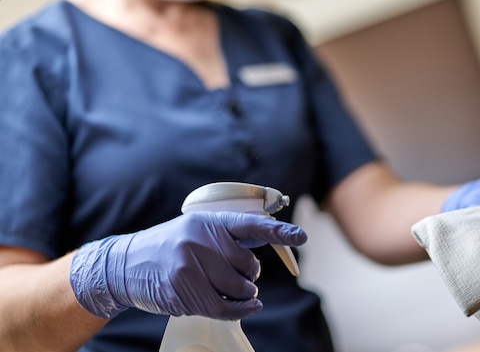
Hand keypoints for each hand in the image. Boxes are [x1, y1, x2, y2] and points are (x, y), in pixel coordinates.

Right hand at [69, 211, 306, 319]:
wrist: (125, 264)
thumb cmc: (170, 247)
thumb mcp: (197, 230)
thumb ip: (229, 235)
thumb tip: (268, 236)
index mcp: (208, 221)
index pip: (251, 225)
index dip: (279, 231)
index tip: (301, 236)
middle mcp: (199, 239)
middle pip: (248, 265)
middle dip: (250, 276)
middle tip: (240, 276)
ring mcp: (189, 264)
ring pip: (238, 288)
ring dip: (244, 294)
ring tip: (232, 289)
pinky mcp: (183, 289)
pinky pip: (224, 307)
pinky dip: (241, 311)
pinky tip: (248, 308)